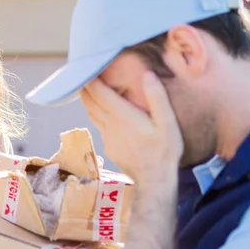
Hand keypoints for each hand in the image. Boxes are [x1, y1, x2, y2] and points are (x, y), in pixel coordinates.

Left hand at [79, 72, 182, 189]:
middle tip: (81, 74)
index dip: (91, 79)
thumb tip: (148, 75)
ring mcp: (108, 137)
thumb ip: (157, 98)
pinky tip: (101, 113)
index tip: (85, 67)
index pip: (100, 93)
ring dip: (88, 101)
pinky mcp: (109, 146)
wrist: (154, 181)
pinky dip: (96, 115)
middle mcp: (110, 125)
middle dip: (85, 87)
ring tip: (86, 89)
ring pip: (92, 114)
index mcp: (123, 116)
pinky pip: (99, 126)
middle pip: (90, 102)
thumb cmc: (164, 151)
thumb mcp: (167, 124)